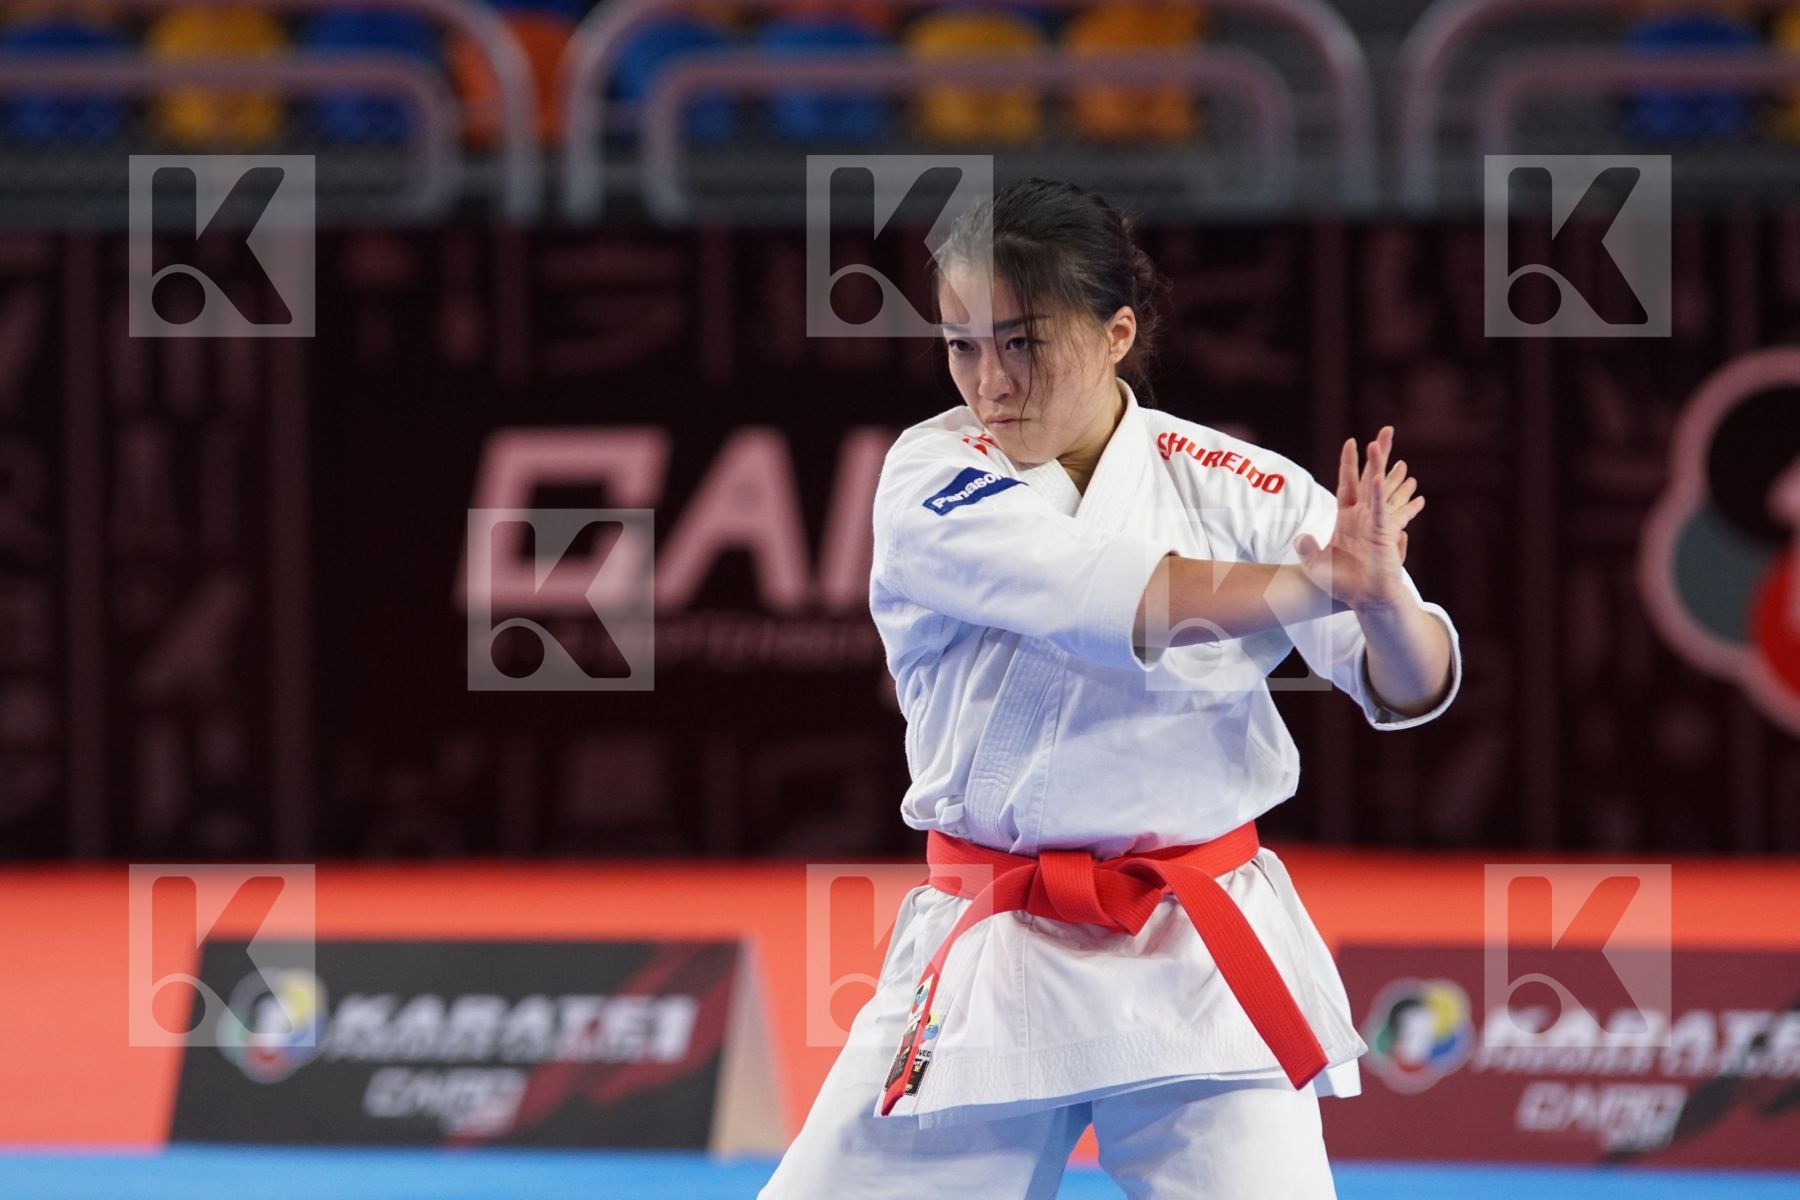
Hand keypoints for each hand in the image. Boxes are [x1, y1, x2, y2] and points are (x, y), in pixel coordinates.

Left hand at [1293, 426, 1424, 612]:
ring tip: (1385, 443)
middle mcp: (1364, 515)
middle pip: (1370, 477)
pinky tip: (1379, 478)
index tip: (1352, 441)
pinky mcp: (1383, 534)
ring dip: (1382, 466)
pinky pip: (1381, 510)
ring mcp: (1374, 522)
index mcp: (1347, 518)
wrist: (1362, 600)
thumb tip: (1300, 536)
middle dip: (1377, 453)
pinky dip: (1379, 495)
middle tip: (1386, 430)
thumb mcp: (1315, 566)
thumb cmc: (1341, 584)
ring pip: (1379, 487)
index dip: (1349, 463)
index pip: (1348, 483)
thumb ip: (1306, 550)